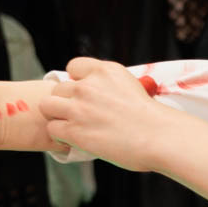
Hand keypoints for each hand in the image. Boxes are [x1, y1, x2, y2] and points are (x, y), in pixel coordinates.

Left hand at [40, 57, 172, 171]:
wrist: (159, 136)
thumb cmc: (152, 118)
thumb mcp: (130, 86)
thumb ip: (109, 86)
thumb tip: (99, 96)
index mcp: (105, 71)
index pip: (74, 66)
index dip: (77, 81)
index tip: (86, 94)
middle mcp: (88, 86)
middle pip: (58, 88)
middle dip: (66, 100)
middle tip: (80, 115)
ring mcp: (79, 108)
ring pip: (48, 106)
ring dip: (58, 116)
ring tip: (73, 127)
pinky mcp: (74, 131)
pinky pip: (52, 129)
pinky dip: (61, 136)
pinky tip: (76, 140)